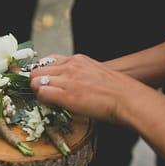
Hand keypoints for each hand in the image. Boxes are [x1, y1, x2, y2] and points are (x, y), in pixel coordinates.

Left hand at [30, 54, 149, 122]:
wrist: (129, 99)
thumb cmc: (117, 91)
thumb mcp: (95, 72)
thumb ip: (79, 74)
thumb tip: (70, 83)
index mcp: (77, 59)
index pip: (47, 61)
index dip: (43, 73)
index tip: (45, 82)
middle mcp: (70, 66)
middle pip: (36, 70)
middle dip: (36, 82)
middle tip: (43, 93)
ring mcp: (67, 79)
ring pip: (35, 81)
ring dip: (38, 92)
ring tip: (48, 100)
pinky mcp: (66, 95)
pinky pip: (42, 94)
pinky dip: (42, 100)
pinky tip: (52, 105)